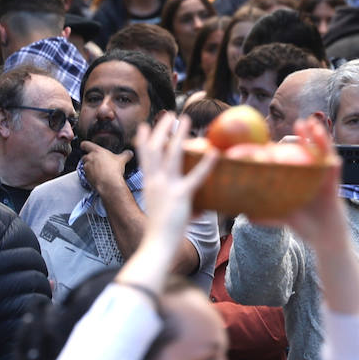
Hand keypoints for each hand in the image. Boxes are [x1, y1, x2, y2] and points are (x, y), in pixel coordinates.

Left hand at [79, 140, 132, 194]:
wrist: (109, 184)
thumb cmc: (113, 170)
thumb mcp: (122, 160)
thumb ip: (126, 154)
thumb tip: (129, 153)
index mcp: (97, 151)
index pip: (85, 144)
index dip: (85, 145)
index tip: (85, 146)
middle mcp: (90, 158)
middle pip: (85, 156)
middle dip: (89, 158)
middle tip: (97, 161)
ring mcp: (87, 168)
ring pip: (85, 166)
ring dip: (90, 167)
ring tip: (99, 171)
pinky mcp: (87, 177)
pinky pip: (87, 175)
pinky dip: (91, 175)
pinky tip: (99, 177)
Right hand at [134, 114, 214, 240]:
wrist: (157, 244)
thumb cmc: (159, 231)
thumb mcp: (158, 209)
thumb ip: (164, 198)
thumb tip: (175, 198)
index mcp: (149, 184)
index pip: (144, 156)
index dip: (144, 139)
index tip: (146, 126)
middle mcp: (155, 181)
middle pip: (156, 148)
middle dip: (162, 130)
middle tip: (170, 115)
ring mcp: (167, 187)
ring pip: (172, 155)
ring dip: (179, 136)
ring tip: (186, 121)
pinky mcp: (181, 196)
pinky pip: (195, 177)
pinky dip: (205, 164)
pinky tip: (214, 153)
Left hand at [266, 117, 345, 245]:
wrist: (326, 240)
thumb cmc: (306, 228)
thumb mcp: (283, 217)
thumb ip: (266, 215)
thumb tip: (244, 214)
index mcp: (303, 180)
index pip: (297, 159)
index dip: (291, 147)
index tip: (282, 137)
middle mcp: (315, 176)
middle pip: (312, 151)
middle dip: (307, 136)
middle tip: (299, 122)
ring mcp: (325, 179)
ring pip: (324, 154)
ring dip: (319, 138)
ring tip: (311, 125)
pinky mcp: (334, 184)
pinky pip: (333, 166)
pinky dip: (330, 156)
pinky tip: (326, 147)